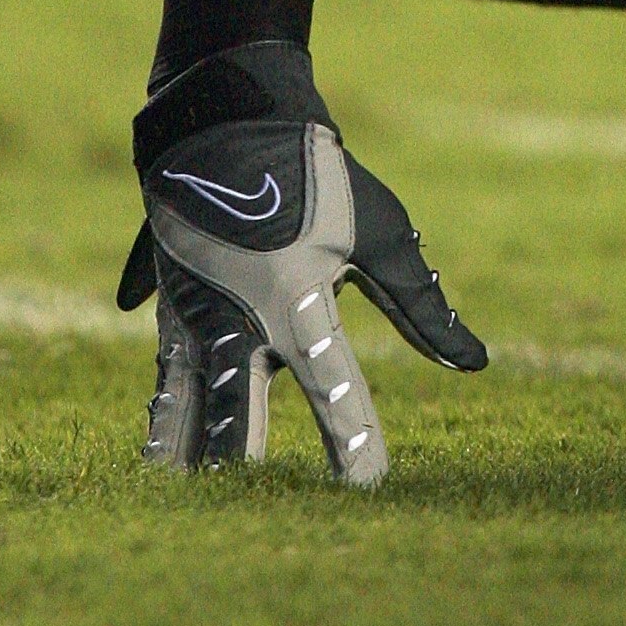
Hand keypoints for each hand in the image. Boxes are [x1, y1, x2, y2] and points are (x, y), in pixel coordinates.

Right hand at [118, 44, 485, 485]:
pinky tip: (152, 449)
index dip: (353, 440)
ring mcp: (194, 307)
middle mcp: (239, 313)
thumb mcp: (380, 231)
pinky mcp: (167, 298)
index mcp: (298, 299)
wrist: (232, 109)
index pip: (333, 387)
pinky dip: (162, 407)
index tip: (369, 490)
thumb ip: (420, 303)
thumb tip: (474, 361)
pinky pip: (164, 363)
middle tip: (245, 516)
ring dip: (186, 448)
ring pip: (186, 395)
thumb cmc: (319, 172)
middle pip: (238, 406)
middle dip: (239, 461)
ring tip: (178, 502)